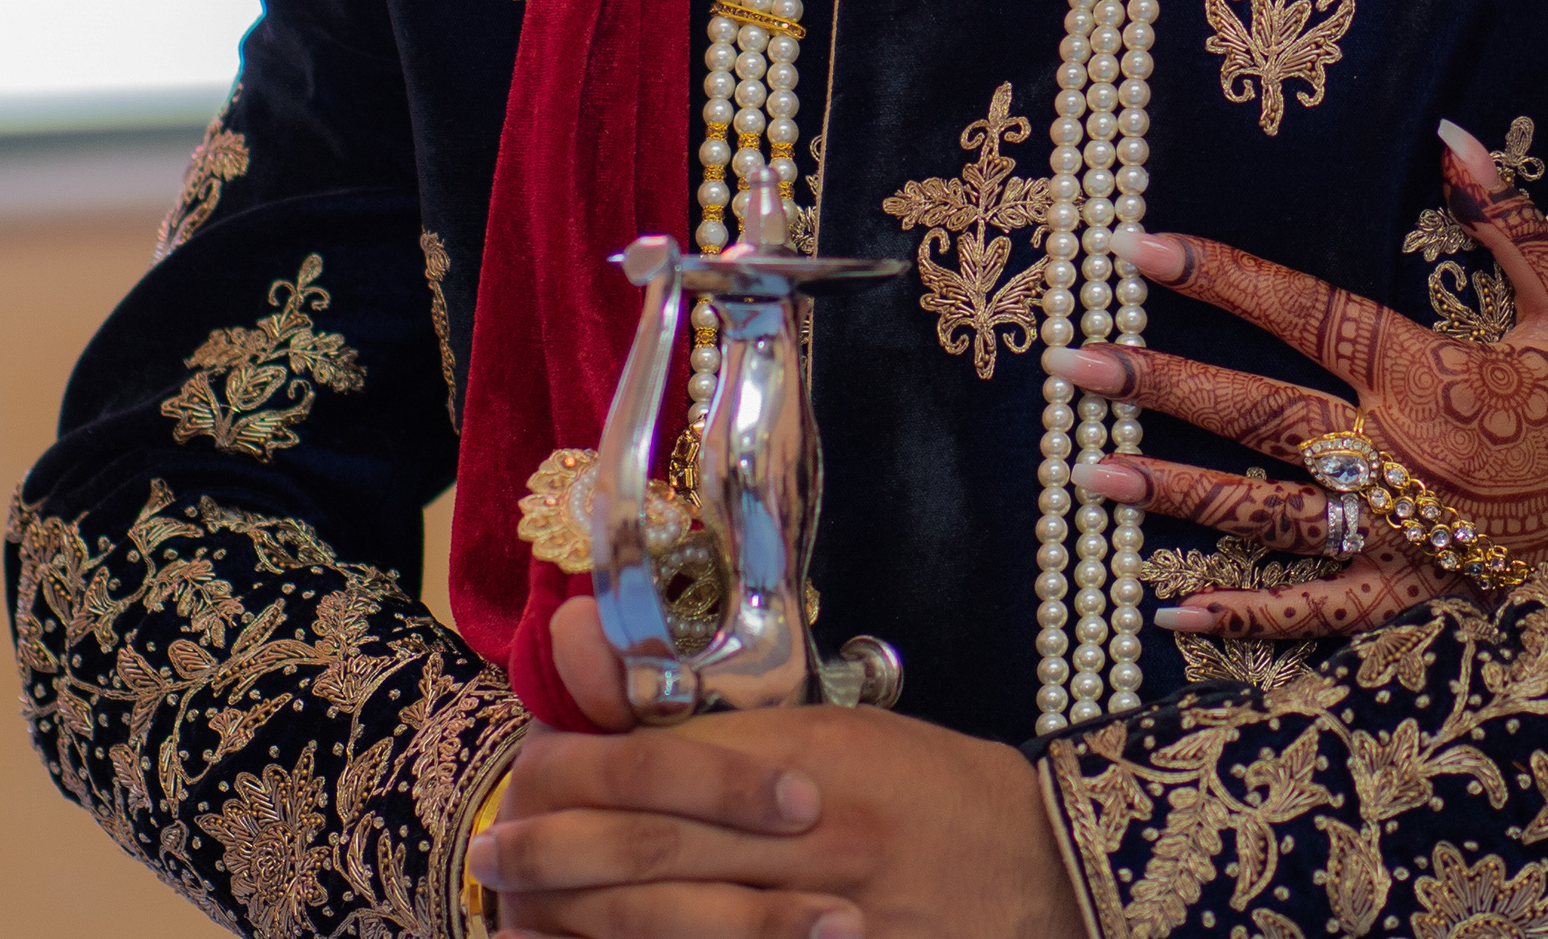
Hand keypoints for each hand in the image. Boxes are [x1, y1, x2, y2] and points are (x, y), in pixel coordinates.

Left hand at [469, 603, 1079, 938]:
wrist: (1052, 875)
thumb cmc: (932, 793)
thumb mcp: (832, 726)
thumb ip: (708, 706)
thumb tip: (584, 637)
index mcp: (812, 759)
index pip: (666, 762)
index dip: (578, 777)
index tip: (523, 783)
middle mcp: (814, 839)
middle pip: (652, 852)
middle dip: (557, 857)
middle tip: (495, 857)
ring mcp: (827, 926)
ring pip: (675, 927)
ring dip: (585, 926)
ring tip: (522, 921)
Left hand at [1055, 118, 1547, 641]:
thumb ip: (1511, 221)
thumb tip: (1452, 138)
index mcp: (1428, 374)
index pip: (1307, 313)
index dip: (1223, 278)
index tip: (1141, 251)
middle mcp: (1393, 456)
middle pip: (1256, 413)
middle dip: (1158, 383)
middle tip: (1073, 364)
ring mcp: (1394, 536)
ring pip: (1263, 511)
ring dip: (1173, 492)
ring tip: (1088, 473)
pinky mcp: (1409, 600)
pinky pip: (1313, 613)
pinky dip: (1244, 617)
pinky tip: (1171, 611)